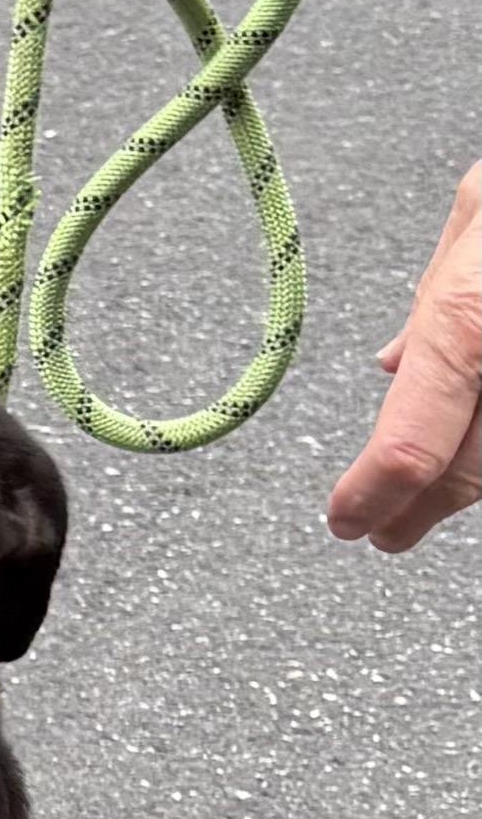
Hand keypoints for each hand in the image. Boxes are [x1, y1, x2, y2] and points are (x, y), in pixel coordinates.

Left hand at [329, 165, 481, 550]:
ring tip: (429, 497)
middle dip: (418, 508)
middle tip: (382, 527)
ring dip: (471, 484)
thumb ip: (439, 291)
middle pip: (472, 473)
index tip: (349, 518)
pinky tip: (477, 447)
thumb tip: (393, 364)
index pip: (413, 444)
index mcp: (471, 317)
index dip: (374, 495)